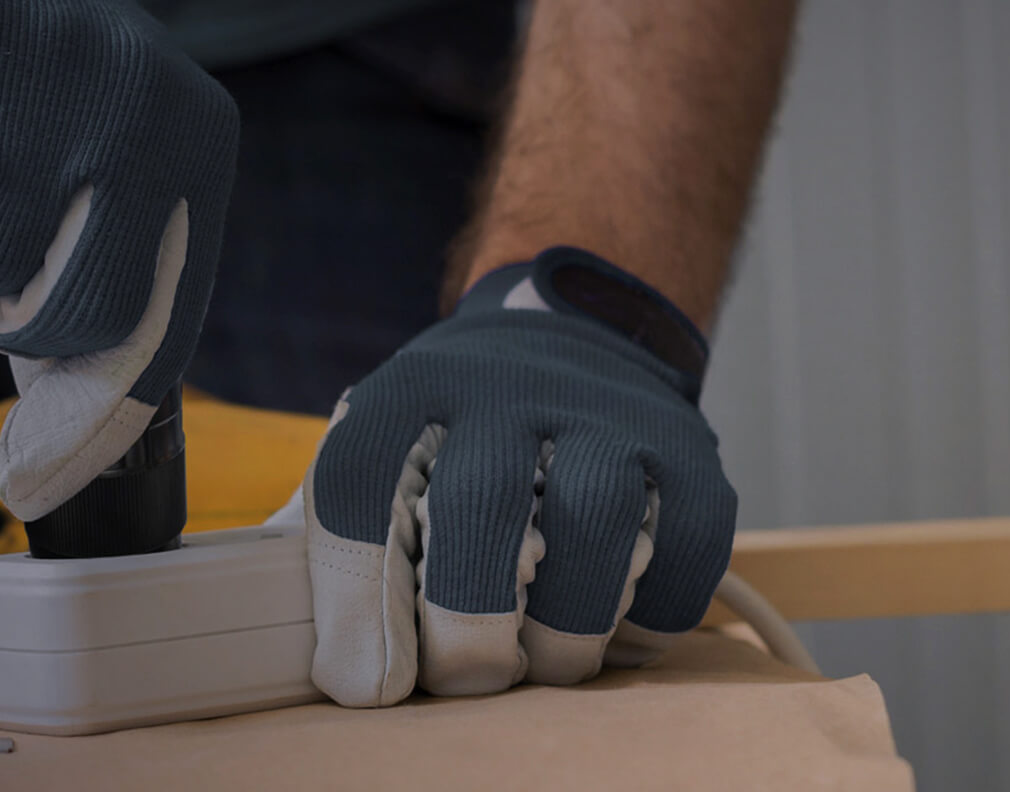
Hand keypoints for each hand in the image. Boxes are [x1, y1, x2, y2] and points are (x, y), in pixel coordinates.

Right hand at [0, 0, 238, 522]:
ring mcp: (34, 81)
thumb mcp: (104, 140)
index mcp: (192, 139)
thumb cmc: (27, 60)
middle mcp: (131, 107)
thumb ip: (100, 266)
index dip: (94, 412)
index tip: (41, 479)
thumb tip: (59, 459)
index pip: (153, 322)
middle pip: (56, 315)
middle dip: (5, 305)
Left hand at [300, 247, 734, 704]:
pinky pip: (684, 552)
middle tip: (464, 679)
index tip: (365, 679)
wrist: (579, 330)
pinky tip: (613, 636)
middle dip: (467, 623)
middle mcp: (508, 385)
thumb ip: (337, 529)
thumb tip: (319, 654)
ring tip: (542, 667)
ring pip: (595, 525)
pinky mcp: (690, 452)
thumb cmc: (459, 424)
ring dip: (565, 629)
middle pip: (480, 505)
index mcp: (412, 385)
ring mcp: (609, 413)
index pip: (360, 479)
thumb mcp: (384, 441)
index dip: (355, 592)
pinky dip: (650, 620)